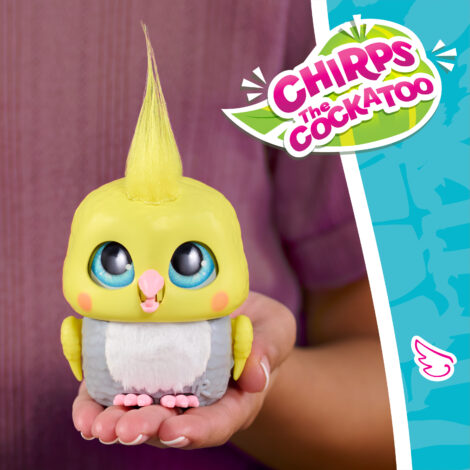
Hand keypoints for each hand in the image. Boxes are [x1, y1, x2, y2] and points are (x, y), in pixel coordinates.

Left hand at [72, 292, 295, 447]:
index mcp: (233, 399)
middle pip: (171, 425)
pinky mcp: (143, 375)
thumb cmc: (259, 327)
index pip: (216, 423)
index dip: (196, 431)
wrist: (236, 317)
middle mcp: (196, 404)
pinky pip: (118, 392)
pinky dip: (98, 401)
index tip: (176, 430)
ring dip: (115, 422)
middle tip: (122, 430)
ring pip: (139, 414)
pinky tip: (83, 410)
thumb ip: (268, 350)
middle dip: (146, 429)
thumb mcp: (275, 329)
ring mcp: (167, 391)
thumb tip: (257, 377)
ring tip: (95, 425)